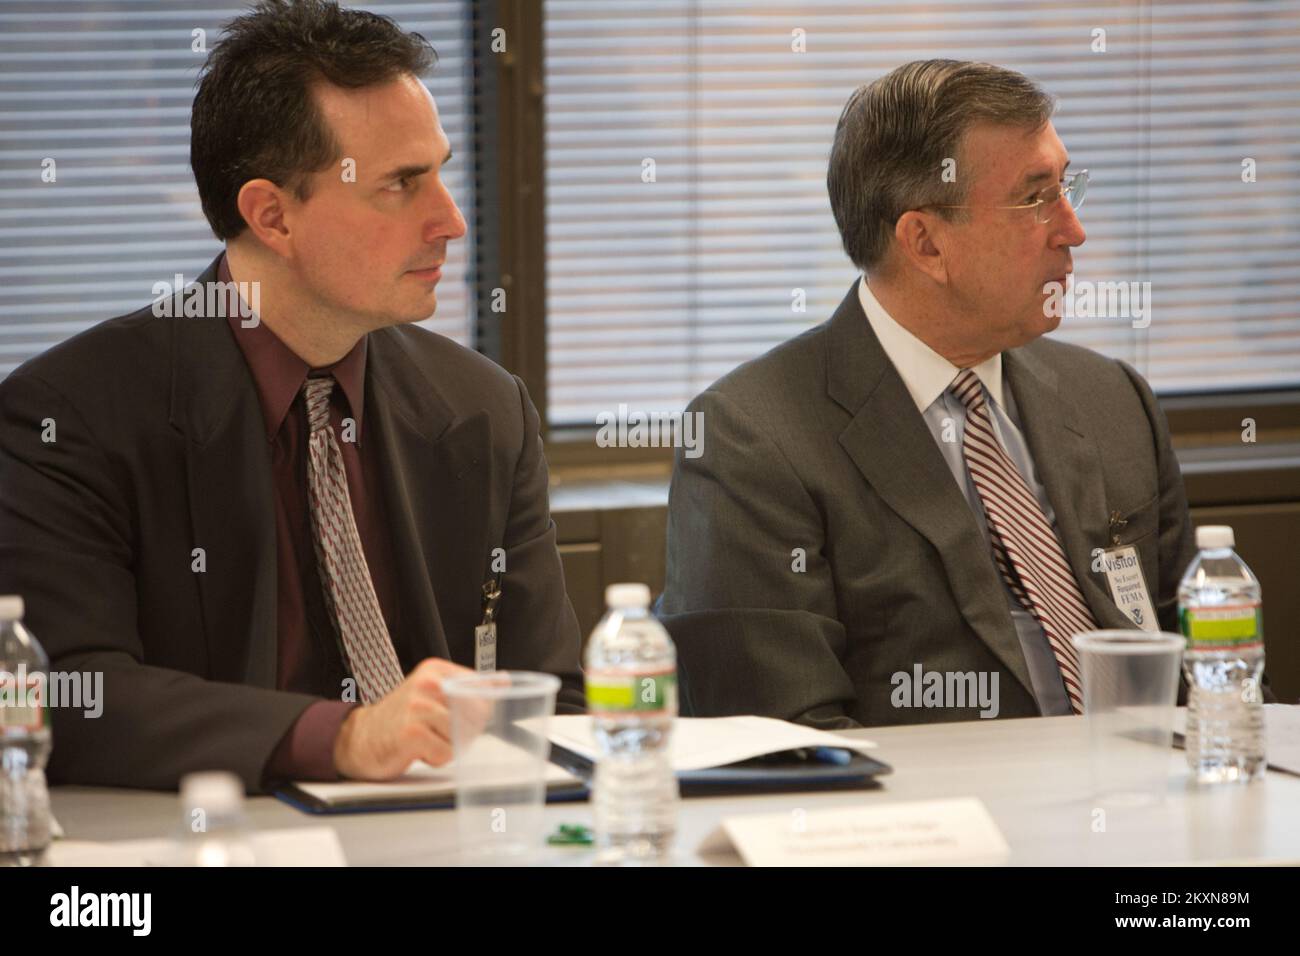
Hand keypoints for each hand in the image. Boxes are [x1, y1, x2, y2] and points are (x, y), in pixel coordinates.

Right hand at [332, 658, 477, 780]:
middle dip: (465, 730)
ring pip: (462, 734)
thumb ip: (468, 689)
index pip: (481, 689)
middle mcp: (427, 683)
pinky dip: (436, 758)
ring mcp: (418, 706)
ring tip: (427, 739)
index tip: (463, 716)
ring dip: (449, 746)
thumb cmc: (401, 719)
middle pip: (476, 712)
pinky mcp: (411, 732)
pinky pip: (446, 752)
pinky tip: (419, 750)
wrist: (360, 739)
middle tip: (441, 732)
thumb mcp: (434, 694)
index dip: (478, 710)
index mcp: (436, 670)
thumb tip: (503, 682)